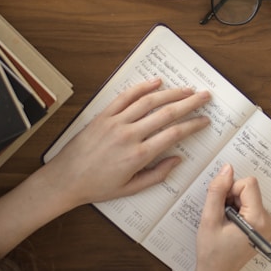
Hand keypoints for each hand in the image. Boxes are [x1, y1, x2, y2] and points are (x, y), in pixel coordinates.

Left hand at [43, 79, 210, 207]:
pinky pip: (125, 97)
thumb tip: (177, 160)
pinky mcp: (104, 115)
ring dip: (171, 93)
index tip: (204, 120)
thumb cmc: (97, 186)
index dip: (193, 125)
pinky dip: (142, 87)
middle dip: (190, 103)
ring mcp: (115, 122)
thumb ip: (157, 175)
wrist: (65, 179)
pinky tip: (157, 82)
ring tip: (187, 89)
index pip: (174, 134)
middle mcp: (129, 135)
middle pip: (166, 113)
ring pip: (149, 101)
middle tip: (205, 96)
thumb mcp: (131, 189)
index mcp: (138, 155)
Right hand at [188, 164, 270, 270]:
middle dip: (232, 198)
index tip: (222, 206)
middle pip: (250, 189)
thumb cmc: (212, 252)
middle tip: (223, 217)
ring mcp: (270, 225)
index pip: (248, 184)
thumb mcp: (209, 219)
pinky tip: (232, 224)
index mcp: (259, 220)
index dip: (230, 190)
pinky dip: (240, 209)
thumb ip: (217, 191)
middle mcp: (270, 222)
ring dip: (235, 204)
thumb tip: (227, 169)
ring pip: (250, 195)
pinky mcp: (266, 226)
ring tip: (227, 223)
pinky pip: (252, 204)